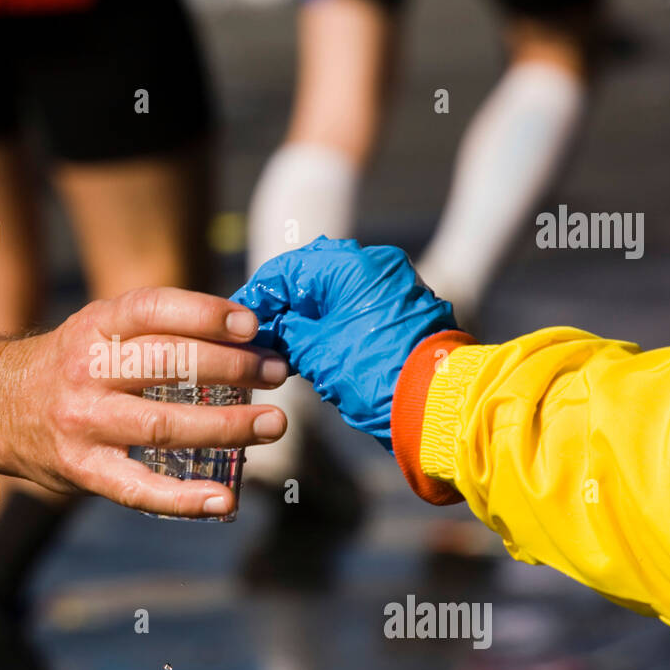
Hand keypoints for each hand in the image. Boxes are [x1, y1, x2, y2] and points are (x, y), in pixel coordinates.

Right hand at [0, 288, 289, 517]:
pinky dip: (186, 499)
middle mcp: (87, 372)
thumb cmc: (71, 366)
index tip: (251, 324)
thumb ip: (157, 332)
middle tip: (277, 371)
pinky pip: (139, 489)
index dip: (204, 313)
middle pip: (167, 365)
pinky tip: (225, 499)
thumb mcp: (100, 331)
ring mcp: (84, 424)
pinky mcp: (84, 470)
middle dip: (232, 367)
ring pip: (163, 425)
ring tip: (272, 423)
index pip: (152, 309)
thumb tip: (245, 336)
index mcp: (94, 327)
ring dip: (226, 426)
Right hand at [231, 237, 455, 450]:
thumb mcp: (314, 351)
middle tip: (256, 334)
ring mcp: (391, 287)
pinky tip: (309, 349)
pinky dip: (330, 324)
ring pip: (333, 293)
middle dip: (282, 306)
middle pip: (311, 277)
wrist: (434, 405)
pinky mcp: (399, 311)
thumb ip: (284, 332)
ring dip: (305, 317)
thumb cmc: (375, 375)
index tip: (236, 320)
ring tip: (278, 347)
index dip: (257, 295)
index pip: (287, 269)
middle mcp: (375, 266)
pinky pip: (354, 308)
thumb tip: (264, 329)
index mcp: (351, 264)